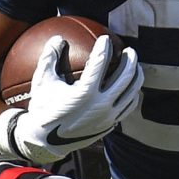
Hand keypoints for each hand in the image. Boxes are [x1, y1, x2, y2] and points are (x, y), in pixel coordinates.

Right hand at [7, 35, 142, 164]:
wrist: (45, 141)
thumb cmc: (42, 108)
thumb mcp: (42, 81)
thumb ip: (49, 56)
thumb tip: (58, 37)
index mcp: (85, 93)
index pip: (100, 63)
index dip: (104, 47)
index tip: (105, 38)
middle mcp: (100, 106)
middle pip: (125, 77)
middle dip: (130, 60)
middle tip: (129, 50)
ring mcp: (108, 117)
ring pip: (131, 92)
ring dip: (136, 76)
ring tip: (135, 65)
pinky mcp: (110, 125)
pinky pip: (128, 106)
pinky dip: (132, 94)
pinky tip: (130, 86)